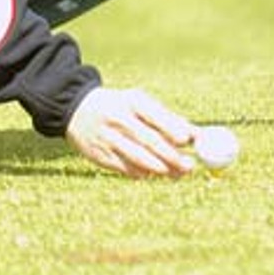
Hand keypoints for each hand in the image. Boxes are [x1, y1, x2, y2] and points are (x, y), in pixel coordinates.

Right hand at [65, 86, 196, 178]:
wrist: (76, 110)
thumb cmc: (120, 108)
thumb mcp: (139, 104)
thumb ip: (167, 119)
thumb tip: (198, 136)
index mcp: (130, 101)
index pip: (153, 114)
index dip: (171, 127)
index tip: (187, 140)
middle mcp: (117, 118)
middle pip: (148, 140)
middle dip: (171, 155)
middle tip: (190, 166)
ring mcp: (106, 138)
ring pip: (137, 158)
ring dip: (160, 168)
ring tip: (177, 173)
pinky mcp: (99, 155)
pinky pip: (125, 168)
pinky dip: (142, 173)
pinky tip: (151, 172)